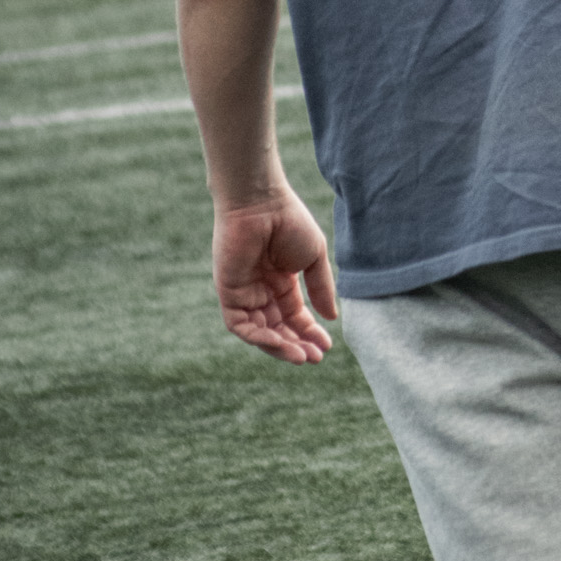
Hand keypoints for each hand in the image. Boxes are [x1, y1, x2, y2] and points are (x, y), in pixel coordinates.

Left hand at [211, 185, 337, 361]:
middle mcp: (260, 289)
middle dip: (296, 344)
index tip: (327, 346)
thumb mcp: (314, 258)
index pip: (294, 315)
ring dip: (279, 346)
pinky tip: (280, 342)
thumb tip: (331, 318)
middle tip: (315, 358)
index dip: (309, 332)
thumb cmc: (288, 221)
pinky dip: (259, 337)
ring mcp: (243, 292)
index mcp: (281, 280)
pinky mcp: (228, 292)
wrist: (261, 202)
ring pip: (259, 331)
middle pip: (277, 327)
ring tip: (301, 356)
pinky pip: (240, 325)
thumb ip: (320, 288)